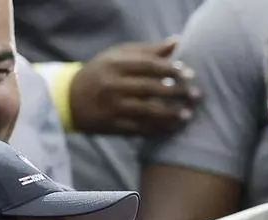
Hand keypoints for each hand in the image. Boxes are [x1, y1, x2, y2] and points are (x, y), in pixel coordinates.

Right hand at [69, 38, 200, 134]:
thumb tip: (177, 42)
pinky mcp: (113, 126)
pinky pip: (139, 129)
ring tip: (188, 115)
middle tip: (196, 95)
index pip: (148, 65)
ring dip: (170, 115)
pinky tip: (172, 128)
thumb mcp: (117, 56)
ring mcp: (113, 108)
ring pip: (146, 111)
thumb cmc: (100, 73)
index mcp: (116, 64)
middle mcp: (114, 86)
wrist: (70, 100)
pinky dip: (157, 129)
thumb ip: (147, 51)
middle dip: (176, 92)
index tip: (189, 74)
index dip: (170, 70)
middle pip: (150, 89)